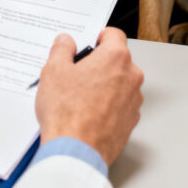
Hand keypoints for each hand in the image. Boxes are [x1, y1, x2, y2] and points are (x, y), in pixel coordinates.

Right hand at [35, 27, 143, 166]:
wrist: (76, 152)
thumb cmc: (67, 112)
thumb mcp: (54, 71)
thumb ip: (62, 49)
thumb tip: (66, 42)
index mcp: (116, 57)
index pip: (113, 34)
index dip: (98, 37)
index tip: (87, 45)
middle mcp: (131, 76)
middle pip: (117, 59)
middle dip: (99, 63)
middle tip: (77, 74)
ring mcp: (134, 101)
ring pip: (120, 83)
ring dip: (105, 85)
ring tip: (81, 97)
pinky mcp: (131, 122)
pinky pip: (121, 105)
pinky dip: (109, 105)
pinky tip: (89, 113)